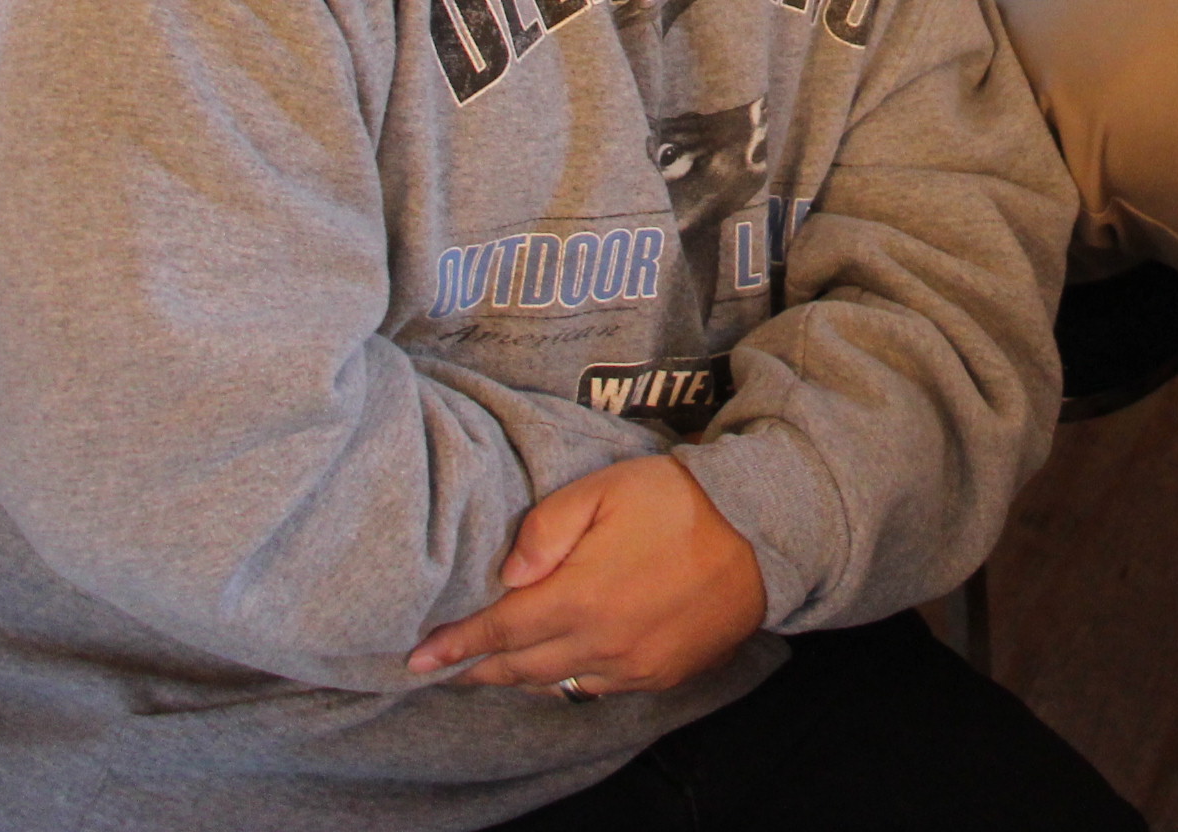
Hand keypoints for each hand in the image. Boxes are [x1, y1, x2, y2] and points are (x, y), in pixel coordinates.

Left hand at [405, 455, 763, 698]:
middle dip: (477, 669)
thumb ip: (546, 528)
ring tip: (492, 669)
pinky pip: (600, 687)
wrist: (760, 533)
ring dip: (519, 678)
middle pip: (521, 668)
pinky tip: (560, 666)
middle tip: (443, 667)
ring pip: (559, 683)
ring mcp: (633, 665)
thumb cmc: (678, 502)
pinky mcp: (661, 674)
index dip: (454, 645)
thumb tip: (508, 574)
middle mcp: (600, 644)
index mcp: (579, 598)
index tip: (416, 657)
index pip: (497, 632)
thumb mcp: (604, 490)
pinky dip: (569, 679)